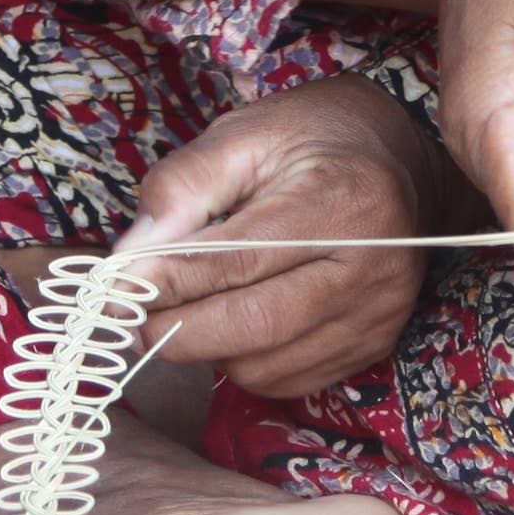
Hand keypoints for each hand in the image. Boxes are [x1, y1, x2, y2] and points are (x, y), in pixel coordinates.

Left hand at [111, 78, 458, 397]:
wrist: (397, 161)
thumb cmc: (314, 140)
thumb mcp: (246, 134)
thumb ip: (184, 185)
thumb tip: (131, 255)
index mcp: (344, 201)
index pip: (241, 259)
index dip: (171, 278)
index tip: (116, 288)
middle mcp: (373, 268)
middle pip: (256, 324)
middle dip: (179, 329)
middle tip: (130, 318)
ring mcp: (378, 315)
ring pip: (266, 364)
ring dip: (208, 349)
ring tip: (183, 311)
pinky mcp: (373, 346)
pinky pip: (288, 380)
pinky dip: (244, 364)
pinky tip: (233, 325)